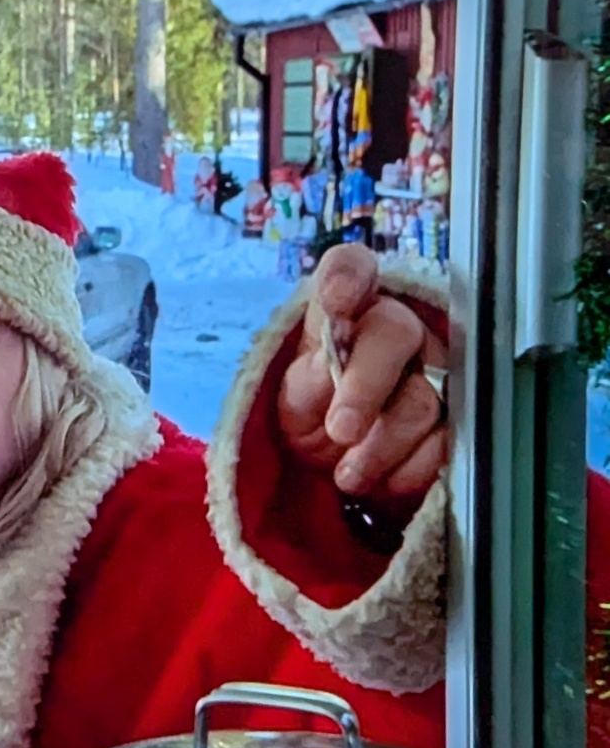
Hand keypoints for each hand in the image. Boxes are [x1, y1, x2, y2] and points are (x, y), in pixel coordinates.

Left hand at [278, 243, 447, 507]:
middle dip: (365, 386)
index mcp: (344, 312)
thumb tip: (329, 369)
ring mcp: (433, 369)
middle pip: (394, 332)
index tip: (337, 298)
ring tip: (348, 474)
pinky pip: (446, 441)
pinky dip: (410, 469)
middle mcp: (394, 328)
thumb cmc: (311, 414)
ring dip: (381, 445)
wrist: (336, 464)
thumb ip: (306, 382)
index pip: (349, 268)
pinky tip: (384, 480)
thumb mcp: (292, 400)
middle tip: (340, 429)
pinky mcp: (456, 416)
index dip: (346, 276)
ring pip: (421, 397)